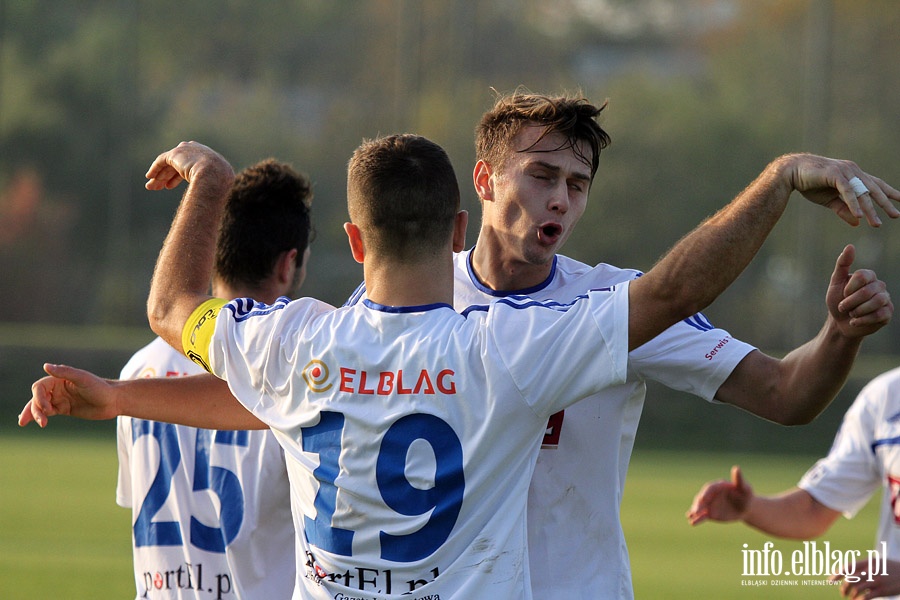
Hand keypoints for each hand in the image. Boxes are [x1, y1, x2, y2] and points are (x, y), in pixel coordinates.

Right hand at [18, 364, 118, 426]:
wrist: (114, 401)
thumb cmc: (100, 387)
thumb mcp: (83, 379)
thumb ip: (65, 372)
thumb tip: (45, 366)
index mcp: (60, 378)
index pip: (40, 387)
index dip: (39, 397)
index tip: (47, 408)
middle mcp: (58, 388)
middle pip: (37, 397)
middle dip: (34, 408)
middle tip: (41, 420)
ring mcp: (60, 399)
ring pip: (40, 406)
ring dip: (35, 414)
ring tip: (36, 423)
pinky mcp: (64, 409)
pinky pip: (48, 412)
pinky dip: (40, 416)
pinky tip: (36, 421)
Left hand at [144, 141, 233, 190]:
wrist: (215, 174)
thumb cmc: (219, 183)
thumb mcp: (215, 184)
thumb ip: (208, 186)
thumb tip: (210, 198)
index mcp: (205, 157)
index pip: (187, 166)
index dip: (176, 177)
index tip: (169, 186)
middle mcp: (194, 150)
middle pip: (175, 165)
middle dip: (166, 177)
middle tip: (158, 187)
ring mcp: (185, 151)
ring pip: (168, 165)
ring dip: (158, 176)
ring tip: (151, 187)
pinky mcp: (175, 154)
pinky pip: (162, 161)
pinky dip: (155, 169)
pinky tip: (149, 177)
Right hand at [686, 465, 751, 525]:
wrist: (746, 508)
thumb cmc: (746, 496)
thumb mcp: (745, 488)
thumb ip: (739, 480)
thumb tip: (736, 468)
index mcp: (718, 486)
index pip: (709, 488)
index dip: (705, 493)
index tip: (702, 499)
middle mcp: (711, 494)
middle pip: (702, 498)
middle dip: (698, 504)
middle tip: (695, 511)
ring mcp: (709, 504)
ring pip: (700, 507)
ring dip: (695, 511)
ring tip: (691, 516)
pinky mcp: (710, 513)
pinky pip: (702, 516)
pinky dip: (697, 519)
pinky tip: (692, 522)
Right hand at [784, 153, 899, 226]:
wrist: (791, 172)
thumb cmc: (809, 183)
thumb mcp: (829, 200)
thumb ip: (843, 209)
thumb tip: (857, 222)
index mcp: (853, 175)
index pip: (875, 184)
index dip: (889, 192)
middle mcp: (853, 171)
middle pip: (873, 189)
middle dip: (886, 203)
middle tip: (896, 215)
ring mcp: (845, 171)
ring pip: (862, 193)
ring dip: (870, 209)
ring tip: (876, 223)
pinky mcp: (835, 175)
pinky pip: (848, 192)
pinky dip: (854, 204)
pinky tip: (860, 216)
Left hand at [825, 245, 892, 337]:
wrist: (840, 323)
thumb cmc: (837, 301)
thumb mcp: (835, 282)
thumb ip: (842, 264)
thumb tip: (850, 246)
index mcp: (868, 276)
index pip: (862, 276)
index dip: (849, 288)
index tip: (843, 294)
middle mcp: (879, 286)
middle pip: (868, 291)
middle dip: (850, 302)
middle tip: (843, 307)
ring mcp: (885, 299)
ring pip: (876, 302)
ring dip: (857, 311)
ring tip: (851, 314)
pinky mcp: (887, 313)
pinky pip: (880, 315)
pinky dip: (863, 320)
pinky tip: (855, 321)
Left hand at [831, 559, 899, 598]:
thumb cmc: (890, 569)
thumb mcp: (877, 563)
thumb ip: (864, 567)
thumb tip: (847, 573)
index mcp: (868, 562)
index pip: (849, 567)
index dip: (837, 574)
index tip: (830, 581)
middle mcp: (871, 570)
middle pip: (851, 579)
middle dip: (843, 587)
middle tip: (842, 593)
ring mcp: (877, 580)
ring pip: (857, 588)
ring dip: (850, 594)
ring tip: (850, 597)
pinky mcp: (883, 590)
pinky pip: (866, 596)